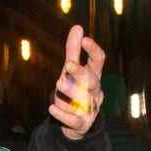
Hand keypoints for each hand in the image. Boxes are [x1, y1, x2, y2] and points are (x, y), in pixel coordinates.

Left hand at [48, 24, 106, 140]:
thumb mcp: (73, 70)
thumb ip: (74, 51)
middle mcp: (95, 91)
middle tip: (67, 65)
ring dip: (71, 91)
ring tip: (58, 83)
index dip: (93, 50)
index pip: (98, 61)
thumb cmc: (75, 90)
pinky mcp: (82, 123)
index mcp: (94, 75)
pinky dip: (63, 115)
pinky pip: (74, 120)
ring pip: (85, 100)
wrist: (76, 123)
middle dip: (81, 73)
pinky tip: (51, 108)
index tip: (84, 39)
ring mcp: (90, 108)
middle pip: (93, 81)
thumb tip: (77, 27)